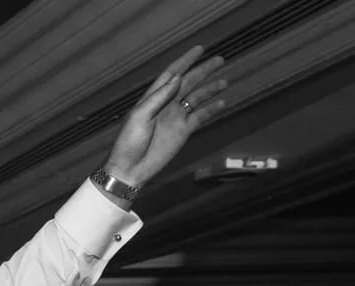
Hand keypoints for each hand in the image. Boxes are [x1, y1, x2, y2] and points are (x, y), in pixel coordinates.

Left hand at [103, 47, 226, 186]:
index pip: (173, 73)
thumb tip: (177, 78)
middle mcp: (168, 103)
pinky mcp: (183, 131)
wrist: (132, 167)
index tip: (199, 49)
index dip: (186, 60)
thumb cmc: (130, 140)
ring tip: (224, 81)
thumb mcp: (140, 115)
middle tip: (220, 60)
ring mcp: (177, 117)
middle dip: (203, 70)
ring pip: (197, 98)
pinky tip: (222, 102)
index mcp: (155, 96)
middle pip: (189, 82)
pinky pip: (200, 116)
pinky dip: (211, 109)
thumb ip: (159, 97)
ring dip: (210, 89)